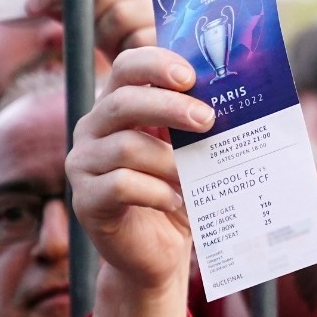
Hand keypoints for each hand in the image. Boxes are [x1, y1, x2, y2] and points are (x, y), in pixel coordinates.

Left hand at [25, 0, 177, 56]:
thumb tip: (34, 7)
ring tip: (116, 51)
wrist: (189, 82)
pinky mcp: (181, 37)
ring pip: (119, 14)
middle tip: (89, 39)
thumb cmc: (138, 49)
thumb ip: (81, 8)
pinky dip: (126, 55)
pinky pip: (137, 42)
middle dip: (86, 16)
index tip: (30, 8)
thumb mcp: (107, 24)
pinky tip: (131, 63)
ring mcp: (174, 5)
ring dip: (107, 38)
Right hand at [67, 47, 213, 290]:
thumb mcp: (188, 152)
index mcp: (117, 107)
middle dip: (168, 106)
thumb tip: (233, 95)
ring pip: (125, 147)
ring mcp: (82, 164)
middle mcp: (92, 130)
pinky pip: (121, 185)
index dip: (155, 64)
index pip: (127, 67)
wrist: (158, 252)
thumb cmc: (176, 193)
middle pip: (122, 102)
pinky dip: (156, 192)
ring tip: (194, 177)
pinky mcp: (86, 200)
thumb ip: (196, 123)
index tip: (190, 76)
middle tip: (207, 119)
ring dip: (169, 161)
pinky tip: (175, 201)